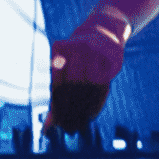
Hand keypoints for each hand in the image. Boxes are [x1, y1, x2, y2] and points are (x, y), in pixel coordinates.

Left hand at [46, 18, 126, 135]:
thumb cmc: (78, 57)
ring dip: (86, 107)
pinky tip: (93, 113)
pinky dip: (99, 102)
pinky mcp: (113, 55)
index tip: (57, 125)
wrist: (104, 29)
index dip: (58, 105)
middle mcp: (78, 46)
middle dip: (71, 109)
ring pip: (91, 85)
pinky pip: (105, 85)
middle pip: (74, 85)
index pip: (58, 84)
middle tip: (69, 128)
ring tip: (81, 123)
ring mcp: (97, 49)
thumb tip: (45, 129)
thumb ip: (55, 96)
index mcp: (60, 49)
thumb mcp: (63, 70)